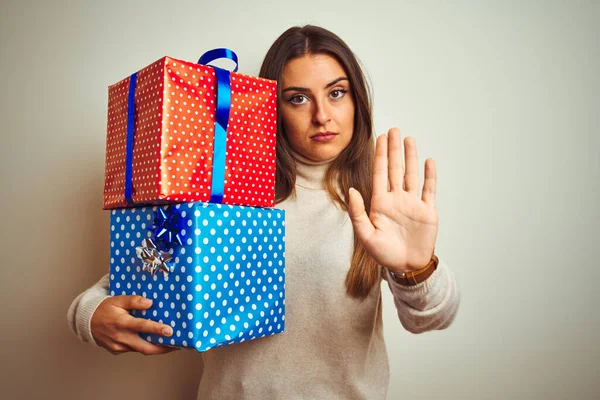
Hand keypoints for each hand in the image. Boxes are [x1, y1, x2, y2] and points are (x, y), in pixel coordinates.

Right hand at [91, 295, 179, 355]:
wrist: (85, 321)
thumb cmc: (104, 308)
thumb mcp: (117, 300)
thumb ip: (133, 300)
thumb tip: (149, 302)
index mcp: (121, 323)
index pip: (142, 327)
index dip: (157, 329)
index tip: (170, 331)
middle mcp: (121, 337)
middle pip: (145, 348)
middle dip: (163, 348)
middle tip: (178, 345)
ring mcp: (118, 346)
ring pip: (140, 350)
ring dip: (155, 348)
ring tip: (171, 343)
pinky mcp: (117, 350)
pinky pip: (133, 349)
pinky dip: (144, 346)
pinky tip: (153, 342)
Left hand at [348, 128, 438, 273]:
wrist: (406, 267)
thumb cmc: (384, 253)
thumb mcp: (366, 235)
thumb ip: (358, 213)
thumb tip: (352, 190)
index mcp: (380, 203)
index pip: (380, 174)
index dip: (380, 156)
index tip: (379, 138)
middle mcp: (396, 199)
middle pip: (395, 169)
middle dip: (394, 150)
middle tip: (393, 130)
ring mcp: (412, 203)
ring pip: (411, 174)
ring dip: (410, 157)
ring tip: (409, 139)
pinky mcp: (427, 210)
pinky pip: (428, 189)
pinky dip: (429, 175)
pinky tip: (428, 161)